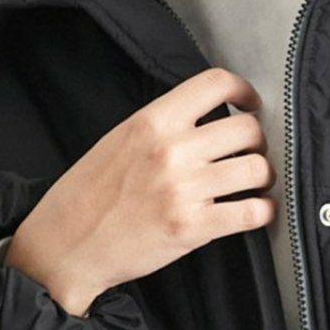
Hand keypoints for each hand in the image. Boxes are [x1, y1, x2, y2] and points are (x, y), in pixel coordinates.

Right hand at [4, 67, 275, 315]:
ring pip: (257, 168)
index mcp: (152, 121)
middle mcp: (171, 150)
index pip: (215, 84)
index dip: (243, 91)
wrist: (66, 245)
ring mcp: (184, 189)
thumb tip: (209, 117)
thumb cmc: (89, 194)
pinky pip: (253, 212)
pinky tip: (256, 210)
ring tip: (253, 183)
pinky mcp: (193, 227)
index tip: (249, 104)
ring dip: (263, 176)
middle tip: (250, 152)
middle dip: (256, 141)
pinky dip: (263, 211)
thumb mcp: (120, 140)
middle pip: (247, 129)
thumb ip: (163, 125)